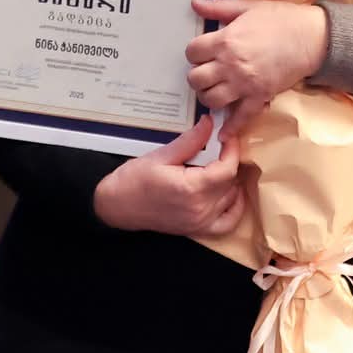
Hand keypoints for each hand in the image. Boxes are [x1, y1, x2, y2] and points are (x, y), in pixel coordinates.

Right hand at [92, 118, 245, 235]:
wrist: (117, 206)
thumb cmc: (134, 180)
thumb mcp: (162, 155)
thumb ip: (190, 141)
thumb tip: (209, 123)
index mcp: (191, 189)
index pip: (227, 169)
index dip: (232, 150)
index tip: (227, 137)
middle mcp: (199, 209)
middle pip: (230, 182)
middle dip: (229, 160)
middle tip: (220, 146)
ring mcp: (200, 222)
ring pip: (231, 198)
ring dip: (231, 180)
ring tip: (221, 164)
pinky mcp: (197, 229)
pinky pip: (228, 222)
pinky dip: (235, 208)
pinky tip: (232, 193)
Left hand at [185, 0, 327, 114]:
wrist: (311, 37)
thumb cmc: (282, 19)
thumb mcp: (248, 7)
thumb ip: (219, 7)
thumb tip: (196, 4)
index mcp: (226, 40)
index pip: (192, 52)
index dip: (194, 52)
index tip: (201, 52)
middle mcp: (231, 64)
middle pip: (196, 79)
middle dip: (197, 75)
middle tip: (205, 71)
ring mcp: (244, 83)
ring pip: (211, 99)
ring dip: (208, 96)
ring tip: (213, 90)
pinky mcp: (259, 97)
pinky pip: (240, 117)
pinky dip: (231, 127)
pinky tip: (224, 133)